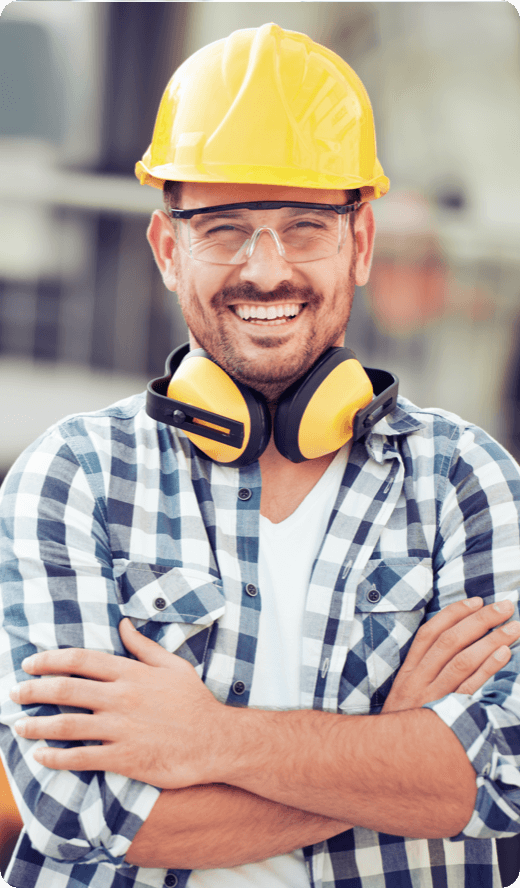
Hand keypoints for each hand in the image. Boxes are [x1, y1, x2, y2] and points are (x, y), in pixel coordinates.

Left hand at [10, 620, 226, 788]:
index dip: (49, 660)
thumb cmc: (195, 702)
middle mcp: (122, 697)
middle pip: (66, 689)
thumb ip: (143, 646)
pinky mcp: (124, 757)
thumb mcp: (173, 665)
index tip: (29, 663)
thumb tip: (123, 624)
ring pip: (67, 724)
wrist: (215, 741)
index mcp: (131, 673)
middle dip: (33, 690)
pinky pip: (82, 757)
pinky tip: (41, 756)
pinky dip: (56, 758)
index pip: (80, 660)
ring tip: (19, 726)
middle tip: (14, 693)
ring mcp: (122, 728)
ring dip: (37, 725)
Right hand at [383, 597, 519, 712]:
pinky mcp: (446, 716)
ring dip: (491, 640)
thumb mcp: (407, 694)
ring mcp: (433, 698)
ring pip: (463, 661)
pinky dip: (488, 668)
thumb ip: (425, 670)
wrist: (389, 762)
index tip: (477, 600)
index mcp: (409, 671)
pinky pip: (470, 688)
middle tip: (505, 606)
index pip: (431, 632)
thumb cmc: (406, 724)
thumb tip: (455, 644)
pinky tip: (505, 654)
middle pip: (450, 641)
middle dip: (480, 620)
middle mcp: (419, 680)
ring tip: (514, 627)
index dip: (454, 613)